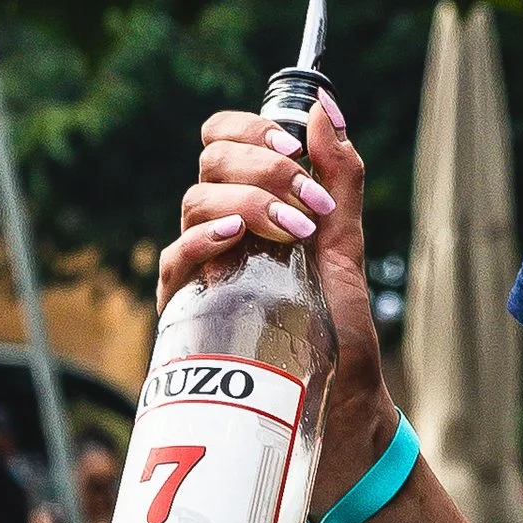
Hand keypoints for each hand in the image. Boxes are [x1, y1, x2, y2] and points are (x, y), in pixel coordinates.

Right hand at [155, 93, 395, 501]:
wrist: (341, 412)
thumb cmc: (342, 336)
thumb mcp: (348, 248)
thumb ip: (340, 180)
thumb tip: (324, 109)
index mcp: (254, 208)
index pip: (223, 141)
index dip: (250, 130)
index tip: (292, 147)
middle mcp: (221, 233)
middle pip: (211, 163)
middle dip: (264, 166)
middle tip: (311, 203)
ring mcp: (201, 272)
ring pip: (195, 201)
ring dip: (248, 201)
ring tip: (296, 230)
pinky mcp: (187, 314)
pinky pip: (174, 261)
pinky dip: (203, 238)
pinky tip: (236, 237)